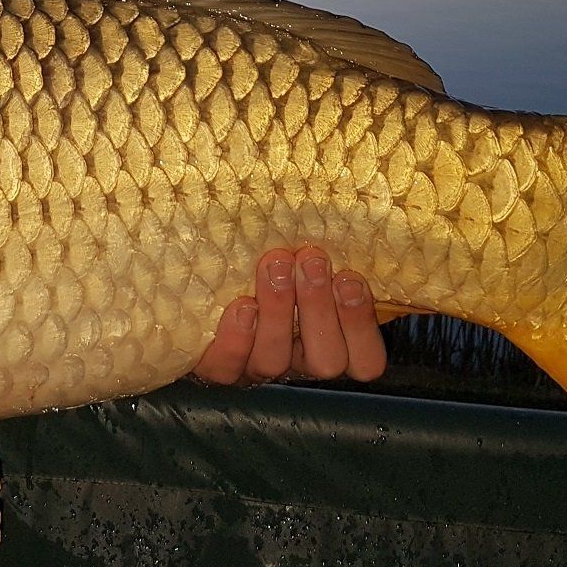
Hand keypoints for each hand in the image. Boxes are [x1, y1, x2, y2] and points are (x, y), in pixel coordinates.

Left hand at [191, 246, 388, 385]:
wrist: (199, 292)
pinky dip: (236, 338)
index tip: (349, 277)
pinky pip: (227, 366)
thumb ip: (327, 253)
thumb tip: (355, 199)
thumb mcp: (308, 259)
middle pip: (325, 361)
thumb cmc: (275, 264)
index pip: (367, 359)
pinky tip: (241, 305)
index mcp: (334, 343)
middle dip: (319, 308)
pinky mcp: (218, 366)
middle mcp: (299, 362)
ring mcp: (257, 368)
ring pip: (274, 361)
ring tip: (275, 265)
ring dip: (278, 312)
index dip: (362, 325)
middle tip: (311, 260)